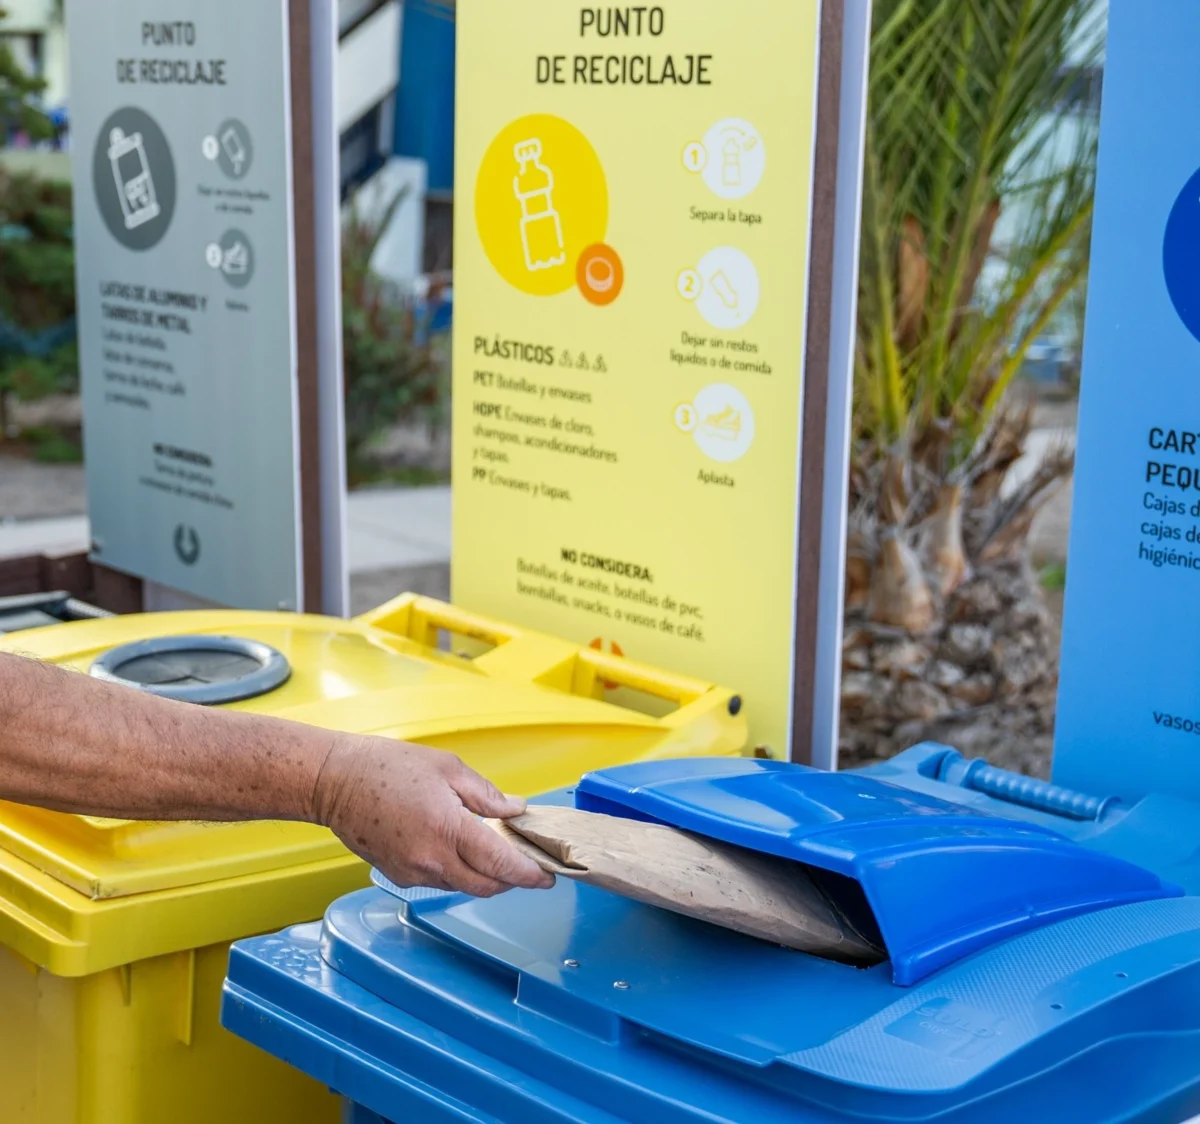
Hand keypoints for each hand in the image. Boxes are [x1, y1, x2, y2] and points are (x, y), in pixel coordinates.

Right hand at [313, 735, 555, 897]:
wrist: (334, 782)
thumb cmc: (387, 767)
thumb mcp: (446, 768)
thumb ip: (485, 794)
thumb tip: (515, 810)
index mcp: (447, 829)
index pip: (500, 863)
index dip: (528, 873)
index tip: (547, 876)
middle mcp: (431, 859)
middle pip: (486, 885)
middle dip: (512, 880)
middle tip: (529, 865)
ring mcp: (412, 872)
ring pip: (463, 886)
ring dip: (485, 875)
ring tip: (497, 851)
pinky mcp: (398, 876)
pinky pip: (439, 881)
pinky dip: (458, 871)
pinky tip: (461, 849)